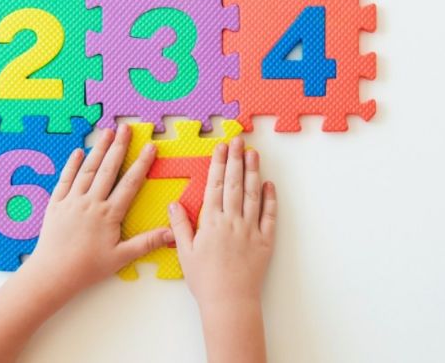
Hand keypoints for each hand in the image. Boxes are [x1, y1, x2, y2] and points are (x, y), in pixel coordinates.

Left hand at [22, 124, 173, 298]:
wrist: (53, 273)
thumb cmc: (88, 268)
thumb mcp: (121, 257)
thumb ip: (147, 242)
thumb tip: (172, 233)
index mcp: (109, 214)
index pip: (130, 183)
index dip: (141, 164)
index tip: (150, 147)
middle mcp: (91, 202)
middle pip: (108, 169)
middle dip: (119, 147)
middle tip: (126, 128)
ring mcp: (72, 201)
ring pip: (87, 170)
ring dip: (98, 149)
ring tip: (107, 132)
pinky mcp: (56, 204)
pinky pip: (65, 179)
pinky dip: (72, 164)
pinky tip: (78, 152)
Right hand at [169, 136, 276, 308]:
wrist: (229, 302)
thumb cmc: (205, 280)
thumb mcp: (185, 253)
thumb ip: (180, 225)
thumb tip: (174, 203)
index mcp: (211, 223)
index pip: (215, 186)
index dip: (218, 164)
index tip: (220, 148)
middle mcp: (232, 221)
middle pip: (234, 184)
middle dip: (236, 159)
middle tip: (238, 140)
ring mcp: (251, 230)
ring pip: (252, 195)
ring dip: (253, 172)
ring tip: (254, 154)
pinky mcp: (265, 241)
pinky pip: (269, 216)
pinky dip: (270, 199)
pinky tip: (269, 184)